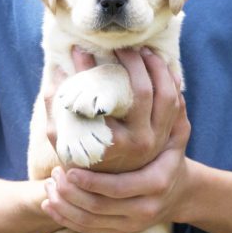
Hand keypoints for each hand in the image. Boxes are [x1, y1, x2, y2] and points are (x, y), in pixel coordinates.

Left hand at [41, 98, 192, 232]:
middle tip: (56, 174)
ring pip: (93, 218)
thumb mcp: (178, 128)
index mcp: (157, 179)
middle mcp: (146, 204)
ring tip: (49, 184)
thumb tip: (151, 55)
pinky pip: (89, 229)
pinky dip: (66, 218)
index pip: (122, 185)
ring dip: (67, 204)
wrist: (179, 191)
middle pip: (103, 204)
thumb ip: (169, 99)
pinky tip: (48, 203)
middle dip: (75, 192)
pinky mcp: (121, 230)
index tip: (69, 167)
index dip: (93, 180)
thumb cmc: (171, 151)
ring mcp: (134, 221)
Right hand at [46, 47, 182, 172]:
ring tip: (143, 52)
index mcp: (116, 141)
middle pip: (147, 91)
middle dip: (137, 62)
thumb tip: (58, 67)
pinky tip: (161, 67)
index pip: (119, 94)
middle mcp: (142, 142)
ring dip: (159, 68)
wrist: (105, 184)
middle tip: (123, 48)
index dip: (110, 66)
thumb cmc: (77, 155)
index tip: (93, 51)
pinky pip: (177, 103)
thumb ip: (54, 102)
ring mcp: (159, 140)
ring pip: (169, 95)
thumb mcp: (59, 133)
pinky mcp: (169, 136)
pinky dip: (172, 82)